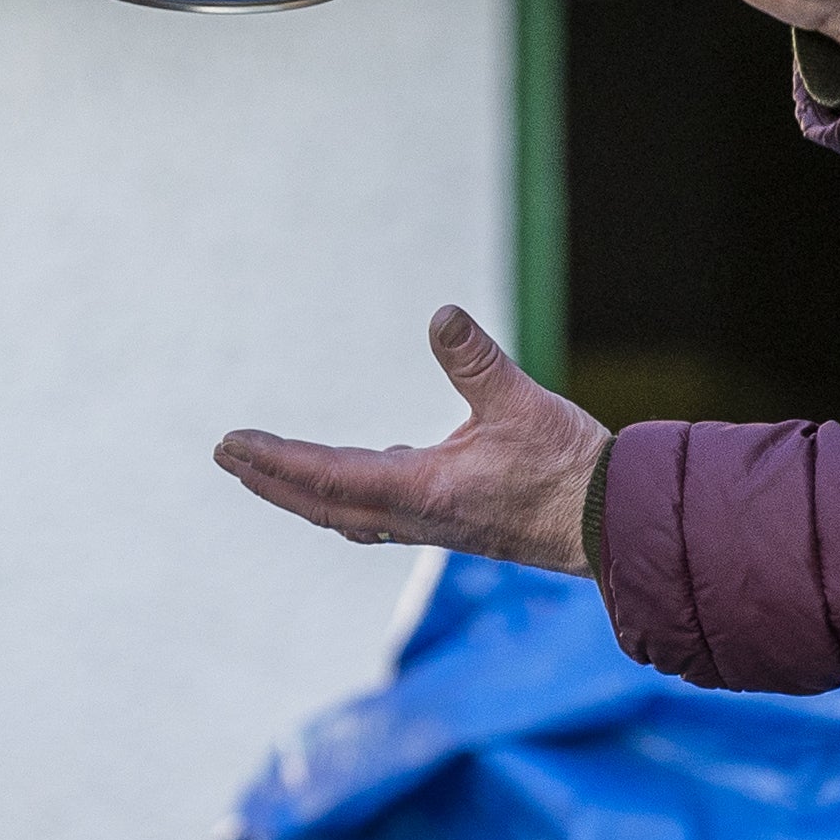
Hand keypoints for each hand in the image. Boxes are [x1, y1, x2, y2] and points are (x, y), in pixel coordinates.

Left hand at [214, 307, 609, 572]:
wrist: (612, 525)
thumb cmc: (569, 468)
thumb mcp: (520, 404)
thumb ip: (476, 360)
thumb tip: (440, 314)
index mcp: (421, 492)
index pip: (327, 476)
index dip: (275, 460)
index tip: (231, 445)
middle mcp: (416, 516)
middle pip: (322, 502)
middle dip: (271, 479)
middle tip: (226, 456)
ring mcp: (431, 523)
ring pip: (347, 512)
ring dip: (301, 491)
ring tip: (265, 471)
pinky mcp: (450, 520)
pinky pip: (377, 512)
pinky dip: (345, 494)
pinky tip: (356, 472)